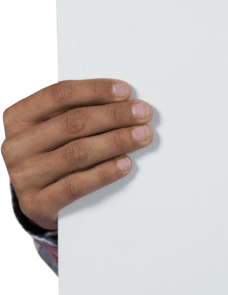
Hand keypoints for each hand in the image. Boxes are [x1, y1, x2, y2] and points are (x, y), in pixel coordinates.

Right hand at [1, 79, 153, 231]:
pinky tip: (126, 164)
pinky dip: (104, 173)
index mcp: (18, 118)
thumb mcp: (56, 132)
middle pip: (72, 123)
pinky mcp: (36, 204)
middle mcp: (16, 145)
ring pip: (77, 153)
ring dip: (116, 141)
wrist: (39, 203)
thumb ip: (79, 115)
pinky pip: (75, 186)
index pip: (58, 96)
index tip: (126, 90)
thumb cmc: (55, 157)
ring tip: (144, 135)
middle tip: (144, 113)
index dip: (94, 90)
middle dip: (113, 115)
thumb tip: (125, 103)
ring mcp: (23, 176)